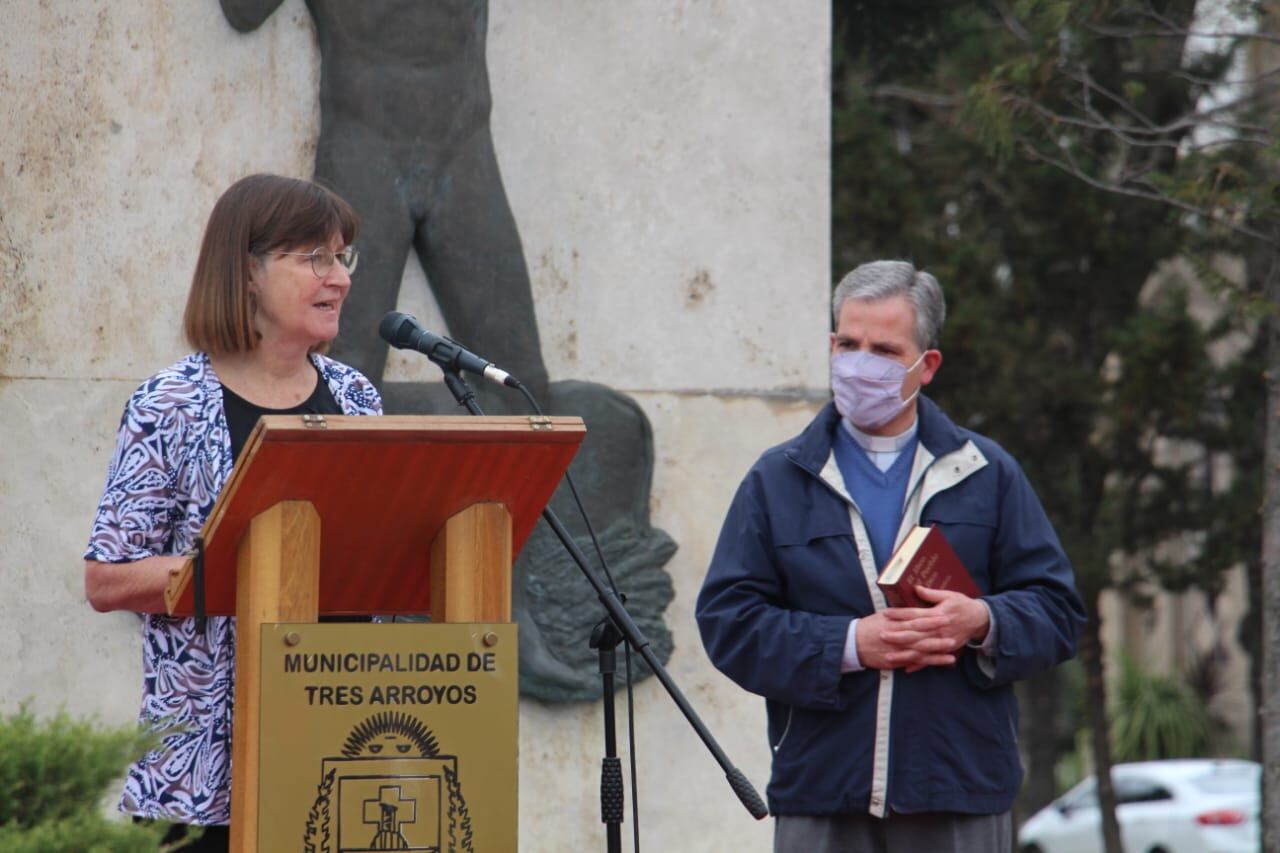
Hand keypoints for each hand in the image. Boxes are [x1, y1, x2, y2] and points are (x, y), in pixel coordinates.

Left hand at [858, 588, 989, 672]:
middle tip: (881, 635)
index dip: (900, 614)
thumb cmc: (962, 604)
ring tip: (888, 655)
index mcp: (938, 614)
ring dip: (905, 654)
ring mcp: (943, 642)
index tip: (886, 613)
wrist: (980, 620)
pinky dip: (919, 665)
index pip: (915, 614)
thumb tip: (915, 588)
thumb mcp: (949, 595)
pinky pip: (931, 659)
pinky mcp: (947, 651)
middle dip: (898, 636)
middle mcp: (939, 630)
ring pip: (921, 650)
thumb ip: (931, 594)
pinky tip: (906, 668)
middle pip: (916, 634)